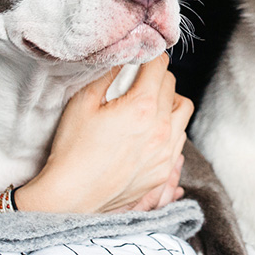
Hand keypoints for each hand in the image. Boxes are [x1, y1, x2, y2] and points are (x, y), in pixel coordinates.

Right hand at [15, 53, 192, 212]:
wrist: (71, 197)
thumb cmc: (73, 149)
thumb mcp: (83, 102)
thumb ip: (107, 75)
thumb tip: (123, 60)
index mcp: (142, 107)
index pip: (160, 66)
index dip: (149, 56)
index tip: (141, 57)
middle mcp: (161, 128)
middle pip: (173, 86)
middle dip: (157, 77)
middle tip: (139, 81)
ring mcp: (166, 152)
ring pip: (183, 112)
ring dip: (169, 102)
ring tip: (148, 106)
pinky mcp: (163, 171)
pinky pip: (179, 140)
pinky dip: (170, 129)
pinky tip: (149, 132)